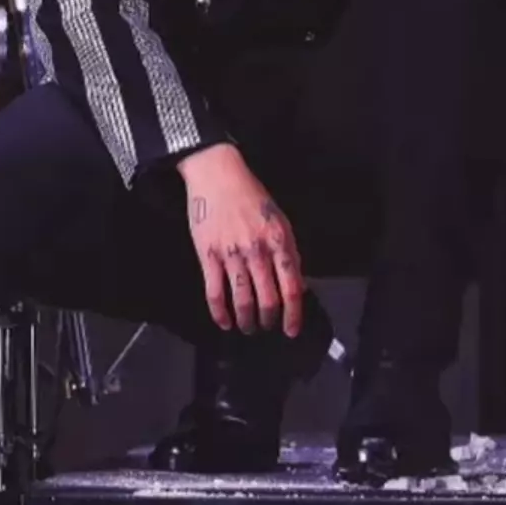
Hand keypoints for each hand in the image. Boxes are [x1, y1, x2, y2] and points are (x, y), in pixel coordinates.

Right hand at [178, 143, 304, 336]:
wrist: (217, 174)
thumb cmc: (251, 195)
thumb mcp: (279, 219)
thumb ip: (289, 252)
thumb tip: (298, 285)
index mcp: (279, 240)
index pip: (292, 287)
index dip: (294, 315)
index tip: (292, 330)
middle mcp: (257, 250)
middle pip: (268, 299)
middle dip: (269, 321)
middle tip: (266, 327)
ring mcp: (231, 254)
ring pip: (242, 300)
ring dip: (247, 321)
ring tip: (248, 327)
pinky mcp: (207, 255)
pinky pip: (214, 293)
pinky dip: (220, 313)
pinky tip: (224, 322)